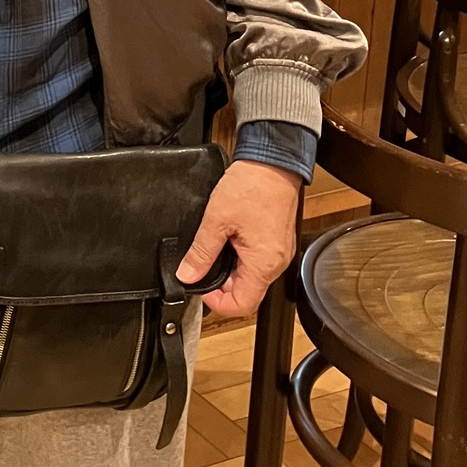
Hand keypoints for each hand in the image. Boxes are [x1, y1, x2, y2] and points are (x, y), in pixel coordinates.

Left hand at [177, 160, 301, 318]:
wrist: (272, 161)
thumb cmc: (251, 186)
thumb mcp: (216, 220)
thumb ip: (201, 252)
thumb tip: (187, 274)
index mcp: (264, 264)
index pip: (242, 305)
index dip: (217, 303)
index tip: (200, 287)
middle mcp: (276, 263)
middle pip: (247, 292)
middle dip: (221, 285)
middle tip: (200, 265)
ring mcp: (279, 253)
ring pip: (251, 277)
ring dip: (229, 270)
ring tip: (212, 251)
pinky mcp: (277, 242)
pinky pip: (257, 261)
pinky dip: (240, 258)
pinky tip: (226, 242)